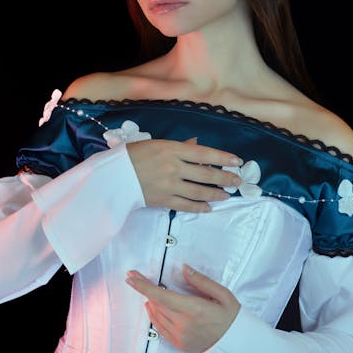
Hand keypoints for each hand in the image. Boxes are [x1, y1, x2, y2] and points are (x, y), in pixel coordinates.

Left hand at [125, 264, 240, 352]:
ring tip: (148, 290)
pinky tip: (153, 308)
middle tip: (137, 277)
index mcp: (194, 309)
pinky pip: (160, 328)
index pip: (161, 295)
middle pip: (155, 304)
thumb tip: (185, 269)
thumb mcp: (223, 295)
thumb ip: (201, 281)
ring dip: (149, 301)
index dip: (143, 286)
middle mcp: (184, 324)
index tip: (131, 277)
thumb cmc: (231, 318)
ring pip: (156, 316)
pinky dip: (154, 316)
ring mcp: (180, 336)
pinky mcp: (180, 344)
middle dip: (144, 289)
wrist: (238, 346)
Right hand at [126, 137, 242, 212]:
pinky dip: (199, 207)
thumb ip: (181, 147)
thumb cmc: (135, 155)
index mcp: (173, 149)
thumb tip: (198, 145)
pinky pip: (185, 205)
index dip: (223, 158)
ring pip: (199, 192)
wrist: (114, 175)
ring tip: (226, 195)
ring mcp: (169, 185)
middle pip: (206, 174)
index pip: (205, 154)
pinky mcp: (163, 200)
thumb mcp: (159, 144)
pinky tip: (208, 208)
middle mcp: (173, 167)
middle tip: (237, 181)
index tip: (237, 161)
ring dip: (215, 194)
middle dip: (225, 178)